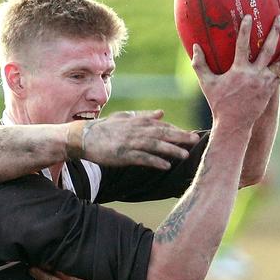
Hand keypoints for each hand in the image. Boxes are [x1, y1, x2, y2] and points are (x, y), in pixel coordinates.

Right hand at [75, 110, 199, 170]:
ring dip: (171, 150)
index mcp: (136, 122)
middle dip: (180, 136)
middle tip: (195, 140)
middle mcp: (135, 131)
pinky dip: (155, 161)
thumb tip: (161, 113)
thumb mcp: (124, 118)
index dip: (176, 129)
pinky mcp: (123, 155)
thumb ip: (143, 116)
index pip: (161, 125)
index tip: (190, 134)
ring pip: (155, 145)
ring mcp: (129, 143)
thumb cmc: (103, 128)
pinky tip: (166, 166)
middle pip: (162, 133)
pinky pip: (142, 158)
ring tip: (185, 155)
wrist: (83, 137)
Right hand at [192, 13, 279, 127]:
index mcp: (239, 72)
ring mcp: (266, 81)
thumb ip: (199, 64)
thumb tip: (195, 46)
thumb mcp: (206, 83)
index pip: (242, 45)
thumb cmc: (219, 102)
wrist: (234, 123)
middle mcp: (255, 75)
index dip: (245, 29)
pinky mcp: (272, 87)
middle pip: (269, 48)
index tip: (248, 16)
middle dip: (276, 31)